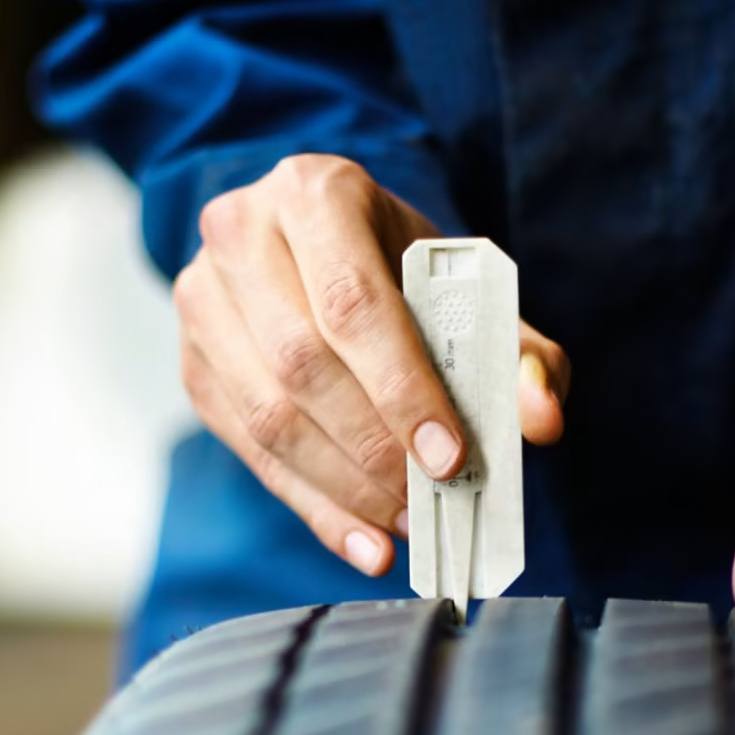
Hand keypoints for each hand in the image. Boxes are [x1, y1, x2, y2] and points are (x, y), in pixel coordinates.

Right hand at [175, 155, 569, 574]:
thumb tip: (541, 419)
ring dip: (343, 486)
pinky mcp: (192, 363)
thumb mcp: (469, 289)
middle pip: (302, 362)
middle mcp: (240, 234)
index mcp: (314, 193)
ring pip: (266, 414)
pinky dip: (313, 506)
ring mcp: (203, 300)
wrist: (323, 249)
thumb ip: (518, 350)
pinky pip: (248, 450)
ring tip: (405, 522)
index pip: (352, 303)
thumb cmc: (402, 269)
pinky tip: (363, 540)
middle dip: (374, 446)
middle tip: (431, 497)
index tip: (449, 457)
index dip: (401, 388)